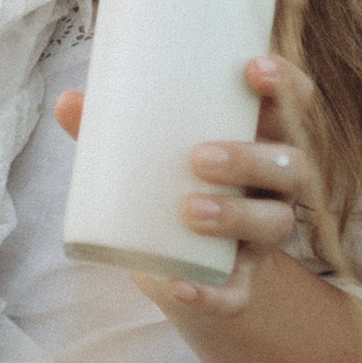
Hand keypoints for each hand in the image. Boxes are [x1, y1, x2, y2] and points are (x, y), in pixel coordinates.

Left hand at [53, 50, 315, 317]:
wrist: (177, 267)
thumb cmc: (168, 186)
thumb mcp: (145, 155)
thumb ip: (110, 129)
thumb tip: (67, 101)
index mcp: (261, 142)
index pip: (294, 106)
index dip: (285, 84)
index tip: (253, 68)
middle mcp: (274, 189)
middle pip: (290, 166)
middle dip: (250, 158)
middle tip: (199, 158)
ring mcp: (261, 238)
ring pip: (275, 224)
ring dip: (236, 216)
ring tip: (189, 211)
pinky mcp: (238, 284)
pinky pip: (236, 294)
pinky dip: (209, 294)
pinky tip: (178, 286)